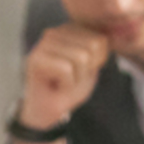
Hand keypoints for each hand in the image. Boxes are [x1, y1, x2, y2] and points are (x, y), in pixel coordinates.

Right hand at [12, 24, 110, 143]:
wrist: (47, 112)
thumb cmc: (69, 89)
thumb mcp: (91, 67)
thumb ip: (99, 50)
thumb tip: (107, 36)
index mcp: (69, 31)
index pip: (101, 40)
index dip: (97, 63)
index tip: (80, 73)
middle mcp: (55, 32)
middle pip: (92, 47)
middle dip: (87, 70)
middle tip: (70, 80)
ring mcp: (43, 43)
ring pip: (81, 57)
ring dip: (76, 79)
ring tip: (62, 83)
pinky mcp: (36, 58)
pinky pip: (67, 70)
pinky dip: (66, 85)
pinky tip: (54, 87)